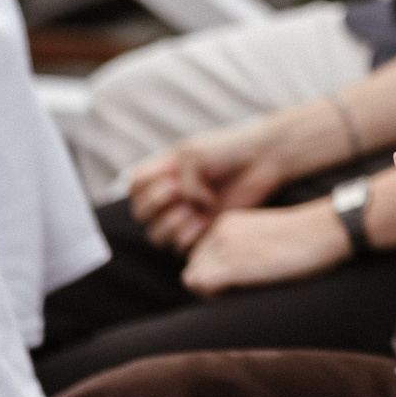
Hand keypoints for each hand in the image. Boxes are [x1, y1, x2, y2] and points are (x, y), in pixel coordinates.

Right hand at [128, 120, 289, 253]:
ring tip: (190, 209)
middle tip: (177, 189)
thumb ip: (180, 182)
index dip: (143, 187)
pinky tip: (202, 220)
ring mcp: (188, 215)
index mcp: (164, 173)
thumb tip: (188, 209)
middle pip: (140, 214)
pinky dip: (185, 236)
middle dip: (154, 204)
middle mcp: (172, 196)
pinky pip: (180, 246)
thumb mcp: (192, 156)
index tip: (167, 174)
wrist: (261, 159)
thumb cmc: (227, 150)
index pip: (134, 188)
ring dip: (168, 223)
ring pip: (157, 235)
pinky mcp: (205, 230)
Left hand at [180, 201, 349, 295]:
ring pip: (193, 276)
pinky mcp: (232, 264)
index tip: (239, 280)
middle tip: (240, 289)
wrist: (324, 230)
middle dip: (210, 281)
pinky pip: (200, 283)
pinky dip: (213, 295)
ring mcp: (224, 247)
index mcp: (227, 222)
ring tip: (240, 292)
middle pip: (194, 265)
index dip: (215, 272)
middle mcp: (219, 230)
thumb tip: (230, 275)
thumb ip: (242, 248)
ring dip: (211, 290)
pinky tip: (239, 293)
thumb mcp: (264, 237)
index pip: (201, 254)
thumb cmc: (305, 240)